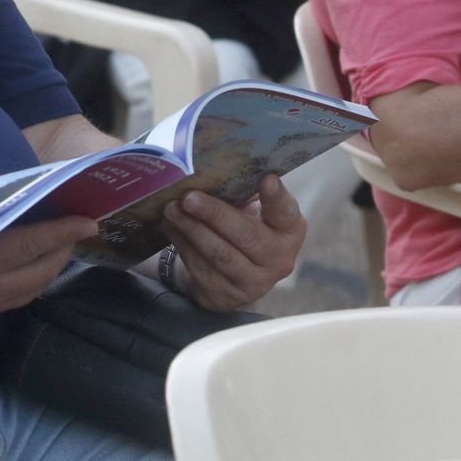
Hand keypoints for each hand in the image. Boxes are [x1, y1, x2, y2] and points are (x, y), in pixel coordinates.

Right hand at [0, 215, 97, 337]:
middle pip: (41, 270)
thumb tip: (6, 188)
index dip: (65, 230)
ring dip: (51, 267)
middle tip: (79, 224)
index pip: (34, 243)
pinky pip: (14, 300)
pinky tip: (31, 265)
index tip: (90, 218)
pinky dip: (32, 282)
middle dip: (65, 249)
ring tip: (62, 242)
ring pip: (31, 289)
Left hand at [161, 173, 305, 310]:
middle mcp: (278, 259)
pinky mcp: (225, 294)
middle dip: (214, 214)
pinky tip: (170, 226)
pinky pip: (199, 266)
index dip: (276, 197)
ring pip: (219, 253)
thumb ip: (244, 191)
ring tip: (172, 208)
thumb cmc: (245, 228)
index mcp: (290, 230)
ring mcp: (253, 282)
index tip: (267, 179)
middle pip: (245, 235)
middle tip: (189, 196)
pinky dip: (182, 243)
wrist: (235, 276)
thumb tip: (214, 165)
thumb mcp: (254, 210)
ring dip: (191, 228)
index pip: (286, 212)